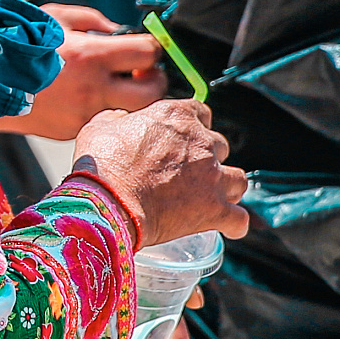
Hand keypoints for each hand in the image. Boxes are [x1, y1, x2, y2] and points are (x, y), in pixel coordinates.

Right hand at [0, 10, 163, 139]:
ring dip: (130, 99)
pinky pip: (100, 120)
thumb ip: (93, 20)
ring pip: (129, 112)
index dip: (154, 48)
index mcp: (91, 56)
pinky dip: (100, 109)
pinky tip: (82, 96)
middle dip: (155, 81)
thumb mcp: (56, 17)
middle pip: (152, 93)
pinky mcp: (72, 131)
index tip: (148, 47)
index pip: (148, 54)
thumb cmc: (19, 43)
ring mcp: (83, 115)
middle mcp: (92, 89)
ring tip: (114, 85)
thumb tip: (119, 31)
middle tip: (144, 74)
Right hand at [75, 99, 248, 243]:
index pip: (201, 113)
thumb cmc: (102, 164)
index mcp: (177, 115)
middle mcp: (202, 143)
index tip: (182, 139)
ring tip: (213, 196)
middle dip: (207, 158)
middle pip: (219, 146)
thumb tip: (122, 120)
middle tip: (188, 172)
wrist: (108, 202)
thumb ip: (118, 118)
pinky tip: (225, 225)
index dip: (193, 127)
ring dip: (228, 187)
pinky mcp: (215, 209)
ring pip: (238, 179)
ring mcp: (212, 177)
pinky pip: (239, 219)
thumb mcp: (100, 126)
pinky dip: (233, 223)